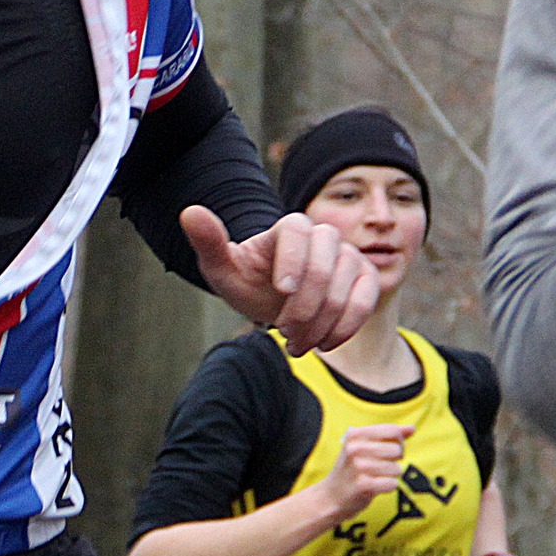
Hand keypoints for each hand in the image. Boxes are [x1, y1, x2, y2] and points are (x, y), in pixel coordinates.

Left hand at [180, 207, 378, 356]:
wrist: (274, 300)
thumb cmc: (246, 281)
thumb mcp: (222, 268)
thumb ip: (209, 242)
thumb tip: (189, 212)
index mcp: (290, 227)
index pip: (297, 233)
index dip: (292, 260)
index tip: (281, 290)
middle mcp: (323, 235)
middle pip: (323, 267)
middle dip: (302, 308)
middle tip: (283, 332)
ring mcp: (348, 256)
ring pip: (343, 290)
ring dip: (319, 325)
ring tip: (296, 343)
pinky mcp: (365, 279)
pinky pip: (365, 302)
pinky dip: (345, 327)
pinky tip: (323, 343)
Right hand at [317, 423, 413, 523]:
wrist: (331, 497)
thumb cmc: (352, 469)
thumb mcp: (364, 447)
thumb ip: (389, 436)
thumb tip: (412, 428)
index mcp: (354, 434)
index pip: (392, 431)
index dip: (399, 442)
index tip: (390, 451)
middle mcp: (354, 448)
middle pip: (397, 450)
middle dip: (395, 461)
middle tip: (380, 467)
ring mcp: (358, 467)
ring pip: (396, 469)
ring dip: (391, 476)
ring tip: (375, 478)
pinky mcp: (363, 485)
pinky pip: (392, 484)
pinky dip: (388, 487)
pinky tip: (375, 487)